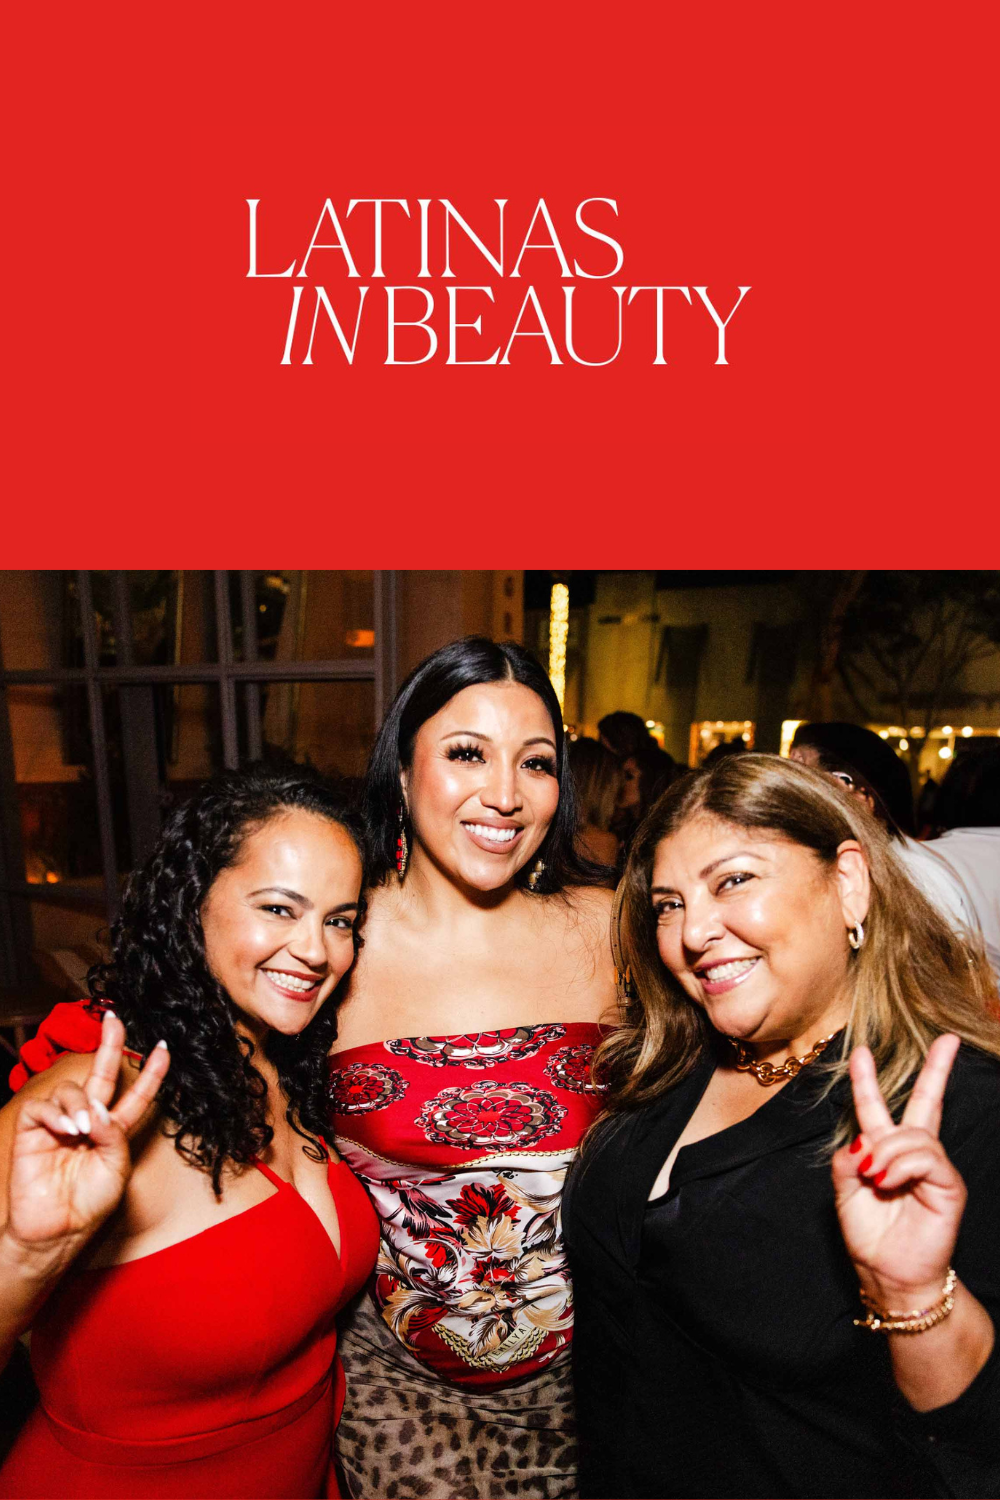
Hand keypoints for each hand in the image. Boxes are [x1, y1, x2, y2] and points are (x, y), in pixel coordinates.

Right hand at [5, 1012, 169, 1262]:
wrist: (55, 1231)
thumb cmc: (89, 1205)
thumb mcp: (114, 1169)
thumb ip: (113, 1136)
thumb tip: (98, 1109)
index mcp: (113, 1130)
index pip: (135, 1096)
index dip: (151, 1073)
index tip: (164, 1048)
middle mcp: (88, 1120)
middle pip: (101, 1075)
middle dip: (109, 1045)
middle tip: (115, 1020)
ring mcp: (60, 1122)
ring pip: (71, 1089)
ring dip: (79, 1103)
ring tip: (81, 1129)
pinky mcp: (33, 1129)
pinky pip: (44, 1106)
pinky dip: (56, 1112)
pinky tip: (65, 1128)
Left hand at [832, 1034, 965, 1306]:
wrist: (889, 1276)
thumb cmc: (870, 1238)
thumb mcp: (845, 1194)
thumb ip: (846, 1161)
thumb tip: (861, 1139)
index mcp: (885, 1152)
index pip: (879, 1108)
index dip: (868, 1080)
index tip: (861, 1051)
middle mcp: (914, 1155)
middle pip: (927, 1103)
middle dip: (938, 1070)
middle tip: (949, 1041)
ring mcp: (934, 1169)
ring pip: (914, 1134)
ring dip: (886, 1152)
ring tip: (873, 1177)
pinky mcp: (949, 1186)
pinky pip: (926, 1157)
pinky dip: (901, 1165)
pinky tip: (887, 1181)